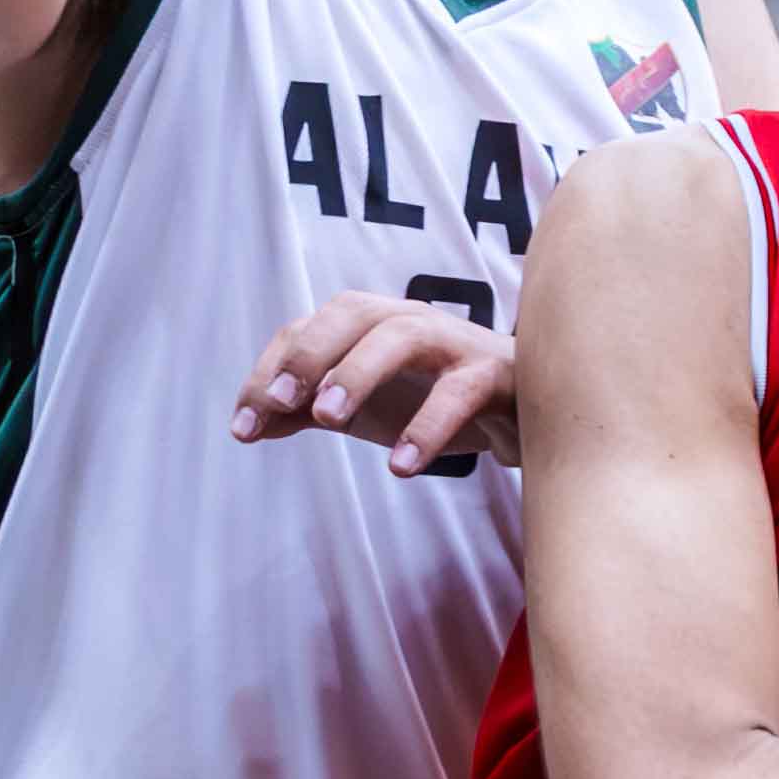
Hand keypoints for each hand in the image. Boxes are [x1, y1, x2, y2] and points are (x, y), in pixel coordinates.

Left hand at [233, 288, 517, 475]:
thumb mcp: (369, 407)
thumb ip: (311, 410)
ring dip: (358, 371)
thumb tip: (248, 424)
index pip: (310, 327)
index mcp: (375, 325)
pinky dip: (428, 425)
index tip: (244, 425)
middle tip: (280, 402)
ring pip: (403, 335)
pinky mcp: (496, 376)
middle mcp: (413, 321)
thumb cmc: (441, 401)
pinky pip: (459, 391)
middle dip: (310, 352)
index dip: (272, 369)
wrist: (534, 418)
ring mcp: (456, 344)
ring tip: (329, 421)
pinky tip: (401, 467)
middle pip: (353, 311)